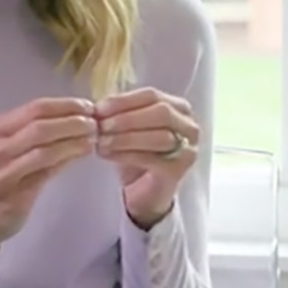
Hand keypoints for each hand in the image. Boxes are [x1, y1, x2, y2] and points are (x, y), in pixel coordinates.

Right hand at [0, 97, 96, 259]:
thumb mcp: (12, 150)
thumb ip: (40, 135)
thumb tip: (79, 118)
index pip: (35, 107)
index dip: (66, 105)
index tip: (89, 107)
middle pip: (39, 123)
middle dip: (72, 120)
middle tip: (96, 122)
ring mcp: (1, 169)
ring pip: (43, 146)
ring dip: (73, 139)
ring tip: (94, 137)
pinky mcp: (13, 192)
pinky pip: (45, 170)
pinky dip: (67, 158)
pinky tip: (82, 153)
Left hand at [94, 87, 199, 228]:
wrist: (146, 192)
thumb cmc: (138, 154)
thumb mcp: (131, 128)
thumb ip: (120, 114)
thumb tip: (98, 108)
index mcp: (179, 108)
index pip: (152, 95)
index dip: (124, 100)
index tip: (99, 108)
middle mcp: (189, 126)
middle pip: (161, 112)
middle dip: (127, 118)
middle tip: (101, 126)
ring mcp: (188, 149)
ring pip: (159, 136)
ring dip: (125, 137)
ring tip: (101, 142)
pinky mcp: (179, 171)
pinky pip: (152, 159)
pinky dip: (126, 155)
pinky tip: (108, 155)